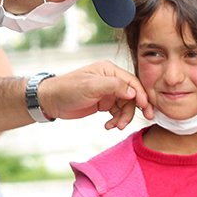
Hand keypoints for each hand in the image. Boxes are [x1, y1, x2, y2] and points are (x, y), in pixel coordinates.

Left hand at [38, 61, 152, 128]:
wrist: (51, 101)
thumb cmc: (67, 89)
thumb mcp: (91, 86)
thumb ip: (114, 87)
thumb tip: (134, 92)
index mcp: (109, 71)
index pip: (132, 82)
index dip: (141, 95)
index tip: (146, 108)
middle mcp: (111, 80)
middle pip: (132, 95)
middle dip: (136, 108)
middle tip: (146, 119)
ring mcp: (108, 92)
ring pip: (126, 106)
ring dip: (124, 117)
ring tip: (116, 126)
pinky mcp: (103, 103)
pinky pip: (117, 112)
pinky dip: (116, 120)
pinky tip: (109, 125)